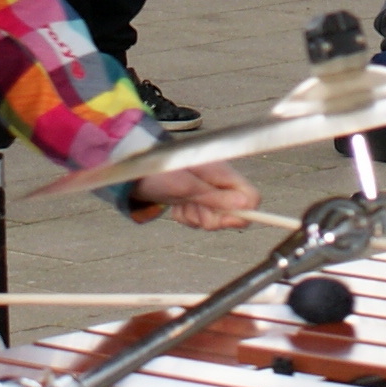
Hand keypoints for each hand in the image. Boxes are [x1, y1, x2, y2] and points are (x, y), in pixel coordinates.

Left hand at [130, 161, 262, 230]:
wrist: (134, 168)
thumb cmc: (159, 170)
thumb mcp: (186, 186)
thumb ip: (216, 196)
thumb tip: (247, 205)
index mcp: (223, 173)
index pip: (251, 198)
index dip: (240, 213)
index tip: (220, 217)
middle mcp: (219, 182)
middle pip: (233, 213)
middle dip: (211, 216)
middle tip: (191, 206)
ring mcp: (208, 191)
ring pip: (215, 218)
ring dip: (195, 216)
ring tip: (180, 203)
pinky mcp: (196, 199)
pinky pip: (199, 218)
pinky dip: (187, 216)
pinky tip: (176, 205)